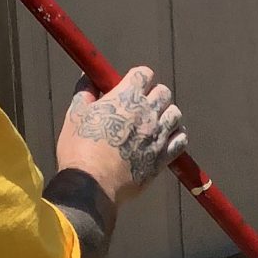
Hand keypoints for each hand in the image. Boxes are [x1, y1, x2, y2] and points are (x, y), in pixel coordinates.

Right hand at [56, 67, 186, 205]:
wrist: (92, 184)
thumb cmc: (80, 149)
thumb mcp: (75, 115)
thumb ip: (85, 92)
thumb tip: (88, 77)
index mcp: (126, 97)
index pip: (144, 73)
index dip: (138, 78)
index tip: (131, 85)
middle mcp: (147, 113)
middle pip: (164, 92)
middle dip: (154, 95)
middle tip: (141, 106)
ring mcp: (158, 135)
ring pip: (175, 114)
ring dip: (166, 115)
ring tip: (153, 124)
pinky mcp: (163, 157)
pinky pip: (181, 140)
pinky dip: (176, 138)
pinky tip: (165, 140)